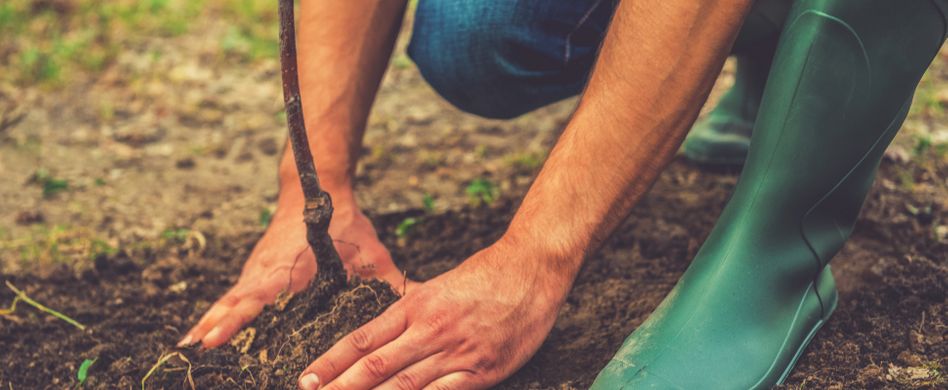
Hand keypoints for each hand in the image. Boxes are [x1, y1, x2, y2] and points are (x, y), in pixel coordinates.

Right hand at [179, 187, 415, 348]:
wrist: (315, 187)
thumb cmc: (346, 222)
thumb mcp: (372, 254)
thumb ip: (394, 283)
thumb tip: (426, 300)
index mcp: (291, 270)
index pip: (258, 299)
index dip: (235, 321)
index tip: (212, 340)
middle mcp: (267, 272)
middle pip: (234, 304)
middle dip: (215, 328)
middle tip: (193, 353)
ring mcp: (257, 271)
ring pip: (229, 300)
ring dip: (210, 322)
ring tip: (188, 350)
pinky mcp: (255, 271)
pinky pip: (233, 296)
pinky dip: (217, 313)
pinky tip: (203, 335)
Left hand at [296, 240, 574, 389]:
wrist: (531, 268)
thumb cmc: (485, 275)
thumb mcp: (438, 286)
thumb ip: (411, 310)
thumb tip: (380, 331)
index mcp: (415, 306)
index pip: (362, 340)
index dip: (331, 362)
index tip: (306, 379)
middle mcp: (429, 330)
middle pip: (375, 367)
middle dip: (340, 388)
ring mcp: (455, 352)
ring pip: (403, 385)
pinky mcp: (482, 370)